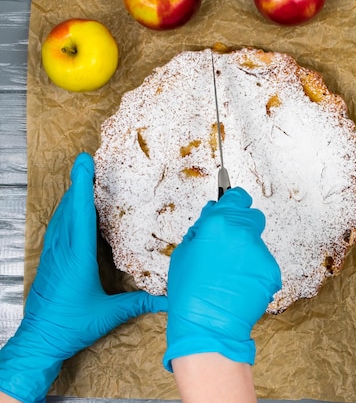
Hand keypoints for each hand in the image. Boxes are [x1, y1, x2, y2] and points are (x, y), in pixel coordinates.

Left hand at [0, 153, 166, 402]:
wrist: (38, 341)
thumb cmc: (70, 326)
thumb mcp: (108, 314)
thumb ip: (139, 304)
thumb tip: (168, 302)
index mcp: (78, 258)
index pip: (80, 214)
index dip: (83, 186)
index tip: (84, 163)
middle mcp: (63, 250)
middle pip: (69, 208)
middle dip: (78, 183)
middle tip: (86, 162)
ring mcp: (53, 254)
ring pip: (60, 217)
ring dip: (71, 196)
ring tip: (82, 180)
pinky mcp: (50, 261)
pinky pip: (57, 228)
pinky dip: (65, 213)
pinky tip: (70, 211)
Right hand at [163, 187, 281, 370]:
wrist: (208, 326)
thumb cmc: (189, 292)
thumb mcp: (184, 253)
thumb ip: (202, 228)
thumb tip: (213, 213)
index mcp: (220, 223)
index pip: (238, 197)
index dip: (234, 204)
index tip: (231, 210)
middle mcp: (244, 233)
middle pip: (252, 218)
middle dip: (242, 228)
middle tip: (227, 248)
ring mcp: (261, 253)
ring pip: (257, 245)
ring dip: (246, 254)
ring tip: (228, 276)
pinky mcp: (272, 271)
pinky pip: (263, 265)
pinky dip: (254, 273)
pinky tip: (238, 287)